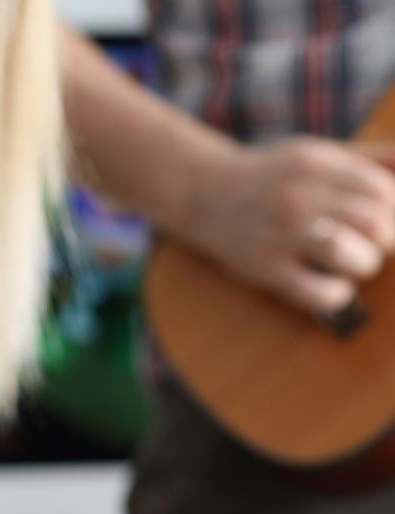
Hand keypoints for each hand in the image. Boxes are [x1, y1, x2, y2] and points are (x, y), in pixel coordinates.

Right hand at [177, 137, 394, 314]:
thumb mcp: (314, 153)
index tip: (386, 220)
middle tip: (375, 243)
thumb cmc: (269, 177)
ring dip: (365, 263)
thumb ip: (369, 159)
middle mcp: (295, 196)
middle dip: (387, 239)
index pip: (382, 190)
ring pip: (350, 254)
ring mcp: (278, 233)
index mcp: (314, 163)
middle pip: (375, 222)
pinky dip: (337, 295)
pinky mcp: (263, 268)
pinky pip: (318, 292)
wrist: (201, 192)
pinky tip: (333, 286)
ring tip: (355, 261)